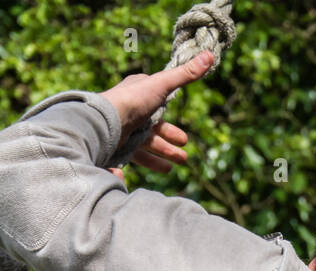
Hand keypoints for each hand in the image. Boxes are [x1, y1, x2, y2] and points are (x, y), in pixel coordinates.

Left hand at [100, 49, 213, 171]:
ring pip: (146, 146)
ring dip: (162, 154)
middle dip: (169, 141)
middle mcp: (130, 112)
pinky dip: (149, 163)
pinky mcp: (118, 148)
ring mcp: (123, 131)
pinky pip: (134, 158)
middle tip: (184, 152)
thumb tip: (210, 55)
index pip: (157, 103)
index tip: (182, 132)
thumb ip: (185, 74)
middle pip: (153, 129)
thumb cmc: (133, 100)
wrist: (105, 123)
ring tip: (177, 163)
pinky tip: (164, 170)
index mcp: (139, 94)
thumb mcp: (162, 85)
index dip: (170, 116)